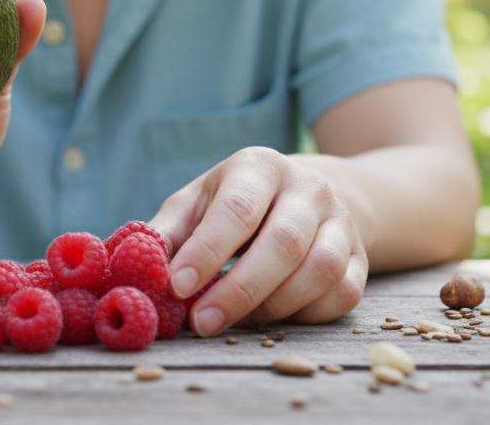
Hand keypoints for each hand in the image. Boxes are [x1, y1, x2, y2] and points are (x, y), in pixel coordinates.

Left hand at [147, 148, 367, 334]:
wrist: (311, 194)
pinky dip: (305, 315)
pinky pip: (342, 295)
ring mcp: (341, 223)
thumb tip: (128, 264)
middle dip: (240, 290)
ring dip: (273, 307)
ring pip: (320, 272)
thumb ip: (165, 232)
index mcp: (260, 167)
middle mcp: (309, 189)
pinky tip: (273, 317)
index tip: (177, 286)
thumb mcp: (198, 203)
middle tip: (201, 322)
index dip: (207, 250)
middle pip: (285, 243)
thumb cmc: (237, 203)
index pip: (237, 208)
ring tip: (234, 321)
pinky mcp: (361, 258)